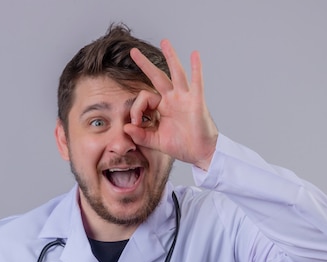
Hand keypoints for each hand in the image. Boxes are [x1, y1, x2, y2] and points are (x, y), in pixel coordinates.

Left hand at [124, 39, 218, 170]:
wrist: (200, 154)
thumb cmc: (182, 146)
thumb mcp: (156, 141)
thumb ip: (140, 135)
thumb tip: (125, 128)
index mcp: (163, 107)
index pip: (144, 98)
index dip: (136, 109)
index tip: (135, 124)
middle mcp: (173, 99)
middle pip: (157, 77)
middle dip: (145, 64)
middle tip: (133, 51)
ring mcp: (185, 98)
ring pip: (176, 74)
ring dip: (171, 57)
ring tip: (164, 42)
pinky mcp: (196, 102)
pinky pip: (196, 83)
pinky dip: (196, 69)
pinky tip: (194, 55)